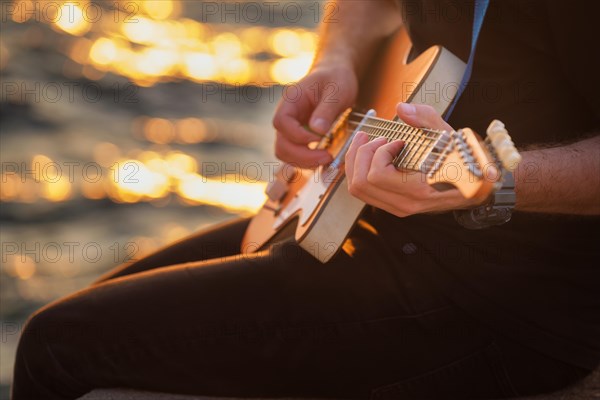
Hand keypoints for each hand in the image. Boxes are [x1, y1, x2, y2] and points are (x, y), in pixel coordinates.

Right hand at [272, 64, 357, 167]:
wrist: (335, 76)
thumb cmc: (336, 79)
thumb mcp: (337, 90)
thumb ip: (326, 110)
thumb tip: (317, 130)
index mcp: (291, 101)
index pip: (281, 122)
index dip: (297, 135)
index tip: (318, 139)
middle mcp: (287, 117)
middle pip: (281, 144)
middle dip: (302, 155)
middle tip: (326, 156)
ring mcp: (291, 129)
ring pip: (286, 153)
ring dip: (304, 162)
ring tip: (326, 159)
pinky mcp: (299, 137)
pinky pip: (296, 155)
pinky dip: (308, 161)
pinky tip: (324, 157)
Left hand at [345, 103, 481, 216]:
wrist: (474, 186)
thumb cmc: (462, 161)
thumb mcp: (449, 136)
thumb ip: (426, 119)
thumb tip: (402, 109)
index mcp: (420, 189)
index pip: (378, 176)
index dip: (380, 153)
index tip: (398, 141)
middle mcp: (406, 204)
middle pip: (361, 183)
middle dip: (362, 153)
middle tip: (375, 137)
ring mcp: (398, 207)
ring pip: (357, 189)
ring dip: (356, 161)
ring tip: (368, 142)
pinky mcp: (392, 205)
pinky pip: (363, 191)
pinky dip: (358, 170)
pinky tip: (369, 154)